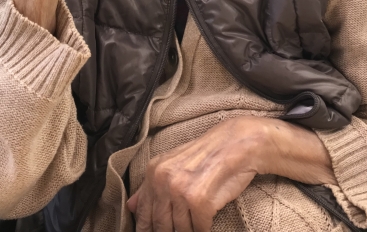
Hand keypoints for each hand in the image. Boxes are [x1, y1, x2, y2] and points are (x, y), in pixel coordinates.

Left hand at [127, 116, 263, 231]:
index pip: (143, 213)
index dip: (148, 229)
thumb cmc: (206, 155)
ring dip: (190, 230)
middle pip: (161, 225)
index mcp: (154, 171)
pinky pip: (199, 230)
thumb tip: (131, 206)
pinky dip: (204, 229)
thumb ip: (150, 186)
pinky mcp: (200, 201)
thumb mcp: (173, 165)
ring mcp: (181, 191)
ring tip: (196, 219)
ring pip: (180, 230)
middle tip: (181, 227)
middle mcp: (164, 180)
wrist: (236, 143)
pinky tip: (207, 220)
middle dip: (171, 231)